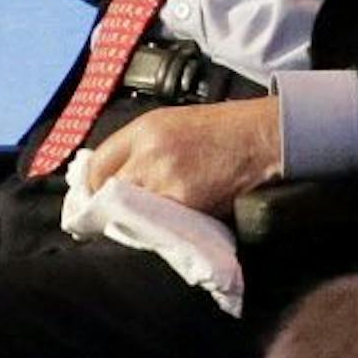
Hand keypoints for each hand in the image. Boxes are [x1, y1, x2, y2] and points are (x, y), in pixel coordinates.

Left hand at [84, 96, 283, 218]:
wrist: (265, 139)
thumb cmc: (226, 133)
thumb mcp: (175, 126)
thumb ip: (142, 148)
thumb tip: (114, 180)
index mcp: (144, 129)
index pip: (97, 164)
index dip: (93, 186)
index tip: (95, 200)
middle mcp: (148, 151)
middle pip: (106, 190)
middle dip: (108, 207)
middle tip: (115, 220)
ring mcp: (164, 178)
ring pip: (129, 211)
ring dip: (133, 222)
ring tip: (146, 226)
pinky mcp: (183, 203)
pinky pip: (157, 225)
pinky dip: (159, 231)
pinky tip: (168, 230)